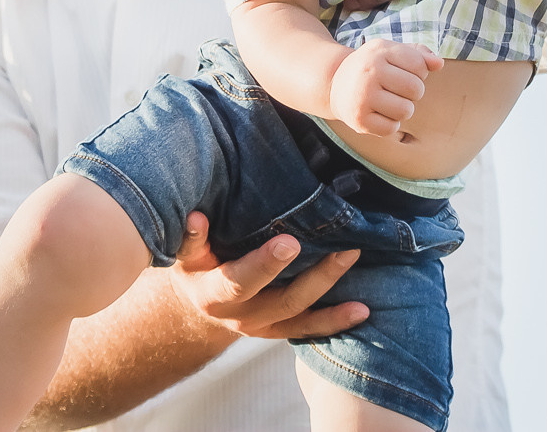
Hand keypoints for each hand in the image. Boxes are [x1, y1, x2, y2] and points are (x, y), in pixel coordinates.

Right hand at [166, 212, 367, 339]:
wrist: (197, 302)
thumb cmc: (193, 265)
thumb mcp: (184, 253)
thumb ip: (191, 238)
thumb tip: (196, 216)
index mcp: (213, 294)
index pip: (240, 281)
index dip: (265, 264)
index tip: (290, 242)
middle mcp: (239, 316)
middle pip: (283, 300)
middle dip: (316, 276)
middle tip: (345, 250)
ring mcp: (261, 327)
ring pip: (301, 314)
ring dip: (332, 293)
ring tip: (355, 264)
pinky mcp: (278, 330)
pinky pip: (308, 328)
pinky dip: (336, 320)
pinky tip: (362, 310)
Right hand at [329, 40, 442, 137]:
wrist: (335, 85)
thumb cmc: (372, 67)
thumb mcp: (391, 51)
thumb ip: (419, 54)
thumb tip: (439, 64)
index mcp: (379, 51)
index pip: (419, 65)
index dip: (418, 72)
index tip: (403, 72)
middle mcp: (369, 72)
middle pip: (416, 89)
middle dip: (413, 92)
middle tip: (397, 89)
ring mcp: (363, 96)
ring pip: (406, 110)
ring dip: (403, 109)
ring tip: (389, 101)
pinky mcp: (359, 119)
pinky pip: (392, 128)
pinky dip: (390, 124)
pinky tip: (379, 113)